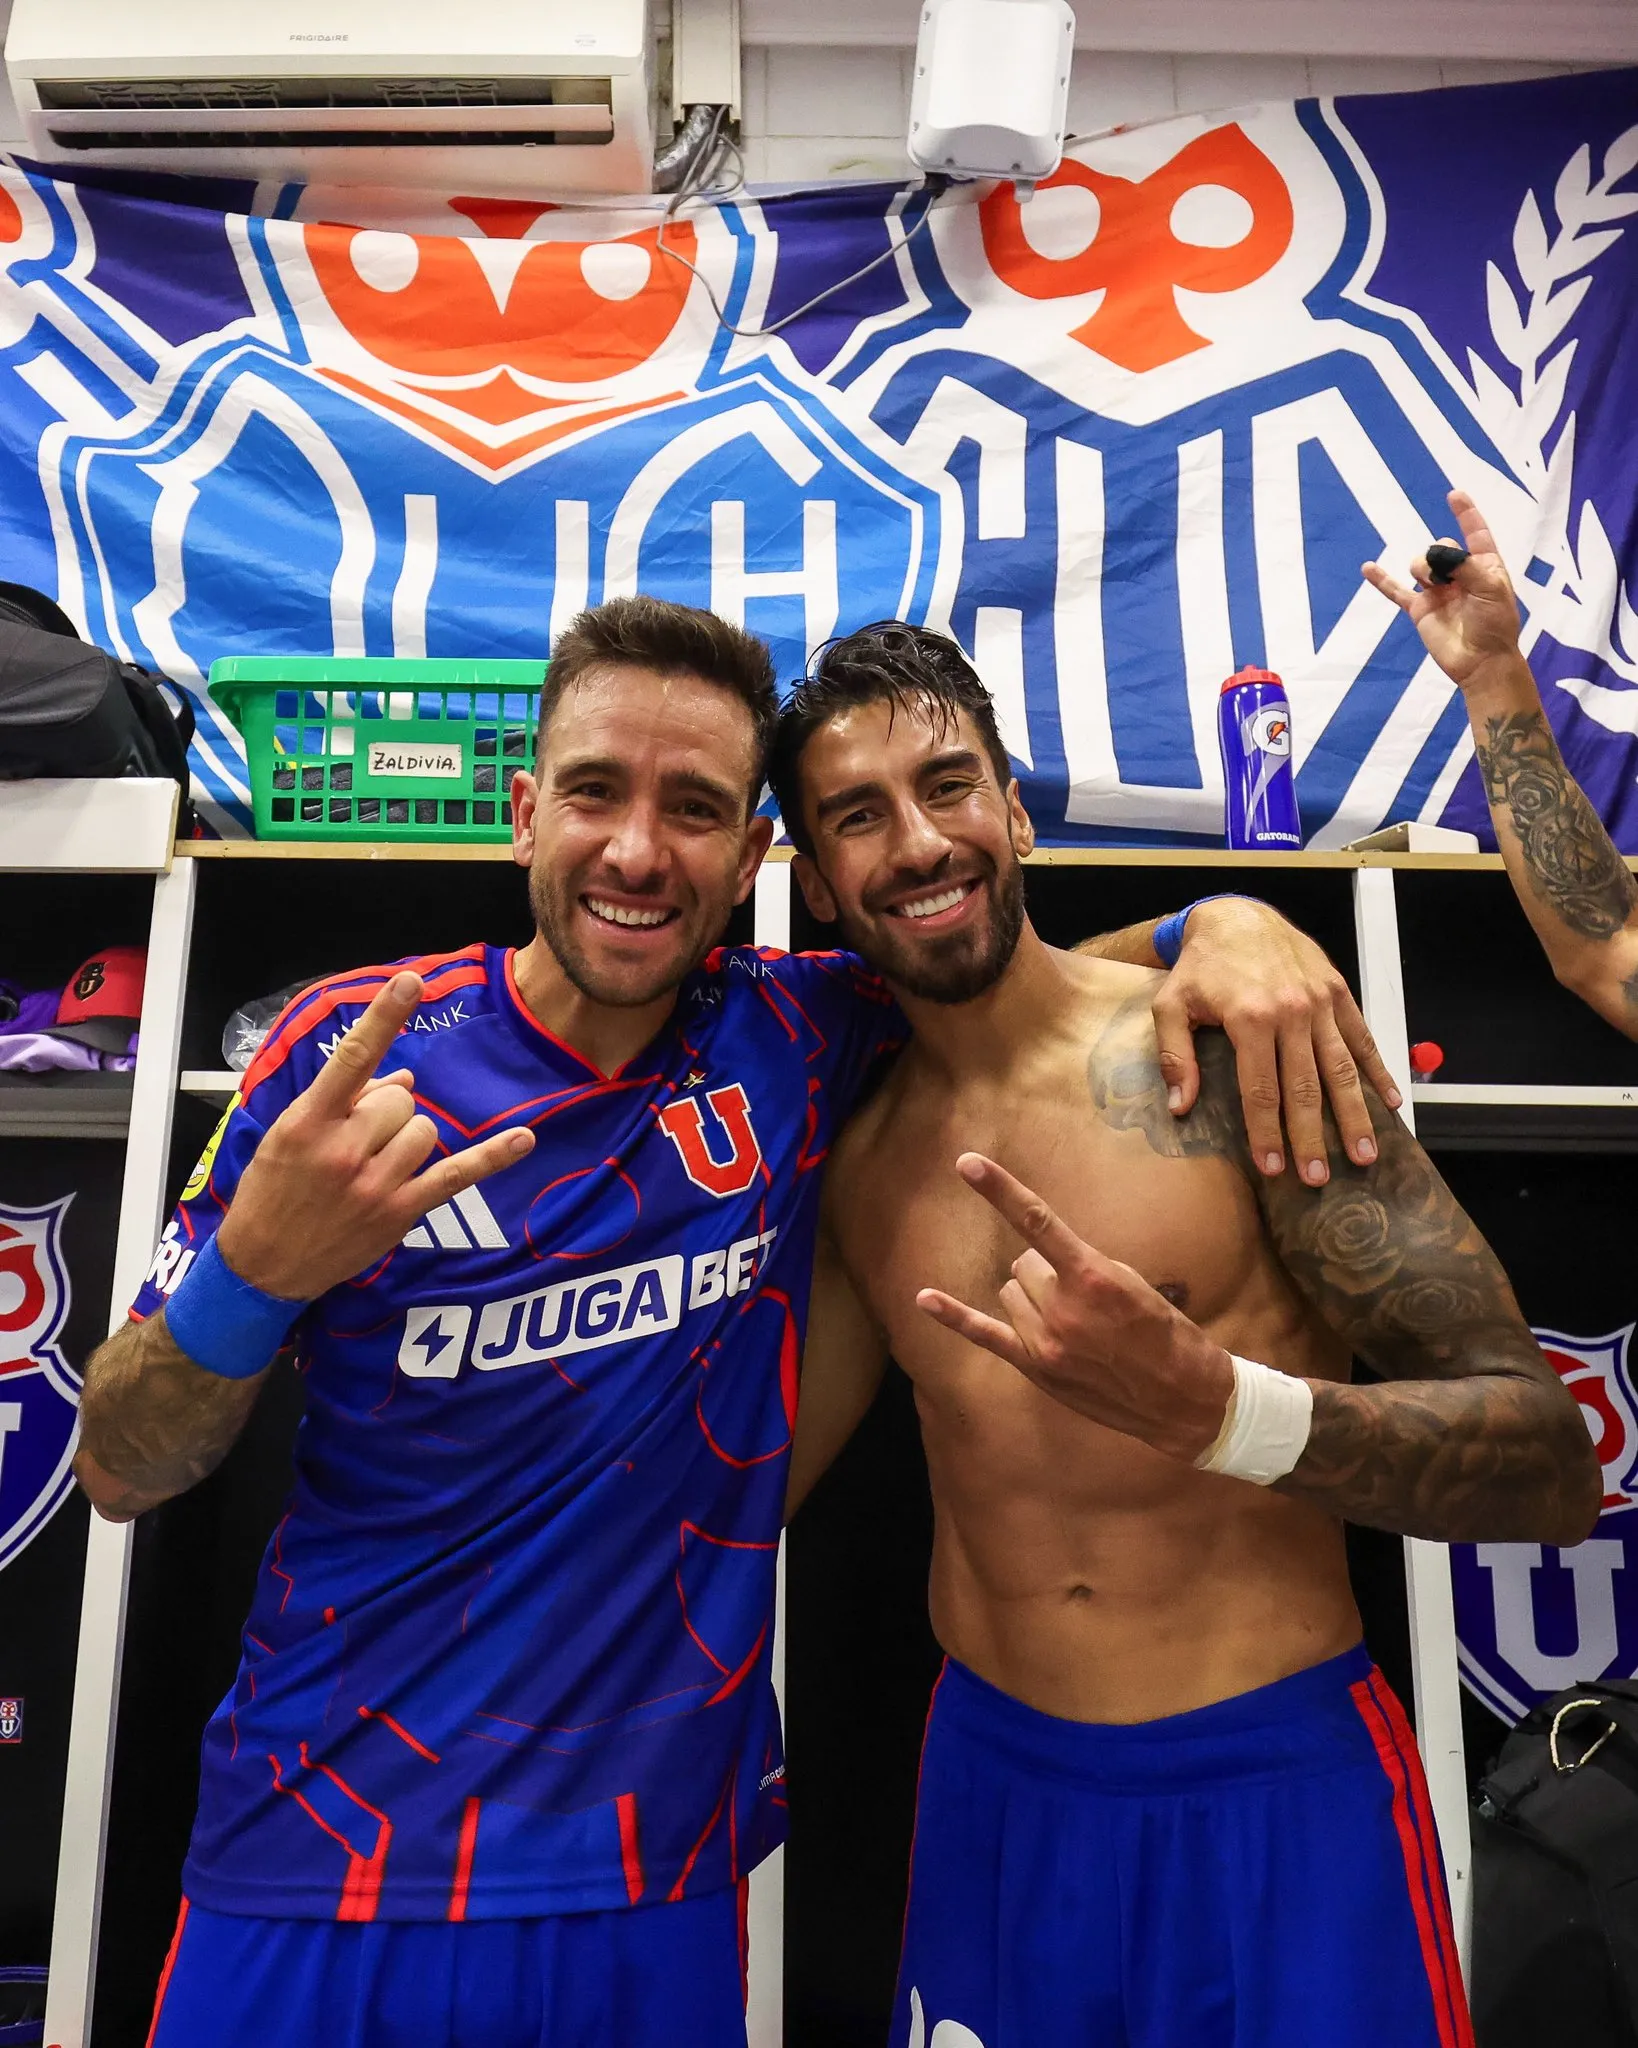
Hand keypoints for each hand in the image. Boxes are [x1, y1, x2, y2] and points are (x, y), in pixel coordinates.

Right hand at [215, 973, 533, 1299]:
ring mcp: (375, 1183)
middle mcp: (343, 1149)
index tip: (410, 982)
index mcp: (308, 1121)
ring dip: (408, 1137)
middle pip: (400, 1099)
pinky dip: (492, 1157)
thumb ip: (344, 1100)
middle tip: (357, 1139)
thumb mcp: (288, 1134)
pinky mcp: (400, 1212)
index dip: (383, 1018)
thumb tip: (405, 1076)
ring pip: (423, 1129)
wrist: (263, 1265)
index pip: (352, 1058)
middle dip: (386, 1110)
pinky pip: (456, 1175)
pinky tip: (524, 1139)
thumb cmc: (272, 1191)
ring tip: (375, 1162)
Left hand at [915, 1154, 1234, 1463]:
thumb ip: (1082, 1265)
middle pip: (1023, 1264)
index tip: (966, 1162)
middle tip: (1084, 1295)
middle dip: (1047, 1270)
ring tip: (1075, 1321)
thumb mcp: (1132, 1283)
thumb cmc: (1164, 1332)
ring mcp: (1045, 1342)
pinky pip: (984, 1334)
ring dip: (1033, 1297)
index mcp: (1092, 1277)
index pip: (1036, 1220)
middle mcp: (1063, 1308)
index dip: (999, 1188)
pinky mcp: (1036, 1368)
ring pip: (1011, 1293)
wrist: (1183, 1397)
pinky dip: (952, 1315)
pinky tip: (924, 1298)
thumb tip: (1043, 1257)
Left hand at [1155, 897, 1401, 1183]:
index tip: (1273, 1168)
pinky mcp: (1338, 992)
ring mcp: (1320, 1002)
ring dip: (1354, 1115)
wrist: (1237, 916)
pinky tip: (1390, 1103)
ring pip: (1341, 1068)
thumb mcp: (1170, 1005)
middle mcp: (1291, 1012)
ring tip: (1364, 1154)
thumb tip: (1181, 1105)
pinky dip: (1378, 1071)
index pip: (1261, 1090)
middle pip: (1306, 1087)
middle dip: (1312, 1137)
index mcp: (1249, 1019)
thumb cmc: (1200, 966)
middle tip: (1319, 1177)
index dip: (1267, 1133)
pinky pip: (1361, 1037)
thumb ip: (1175, 1056)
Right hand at [1361, 489, 1522, 687]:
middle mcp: (1460, 574)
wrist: (1480, 661)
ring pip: (1420, 564)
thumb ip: (1464, 565)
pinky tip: (1367, 568)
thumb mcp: (1490, 588)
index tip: (1454, 495)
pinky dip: (1382, 580)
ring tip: (1434, 587)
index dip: (1466, 514)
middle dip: (1440, 554)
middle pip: (1440, 546)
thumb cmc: (1495, 624)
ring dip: (1424, 569)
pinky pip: (1396, 591)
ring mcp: (1438, 591)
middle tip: (1450, 578)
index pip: (1475, 533)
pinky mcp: (1420, 609)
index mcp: (1484, 566)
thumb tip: (1433, 552)